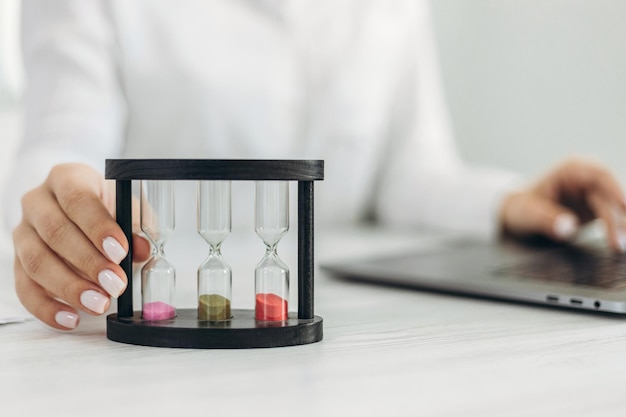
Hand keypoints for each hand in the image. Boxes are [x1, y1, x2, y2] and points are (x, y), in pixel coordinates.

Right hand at [12, 163, 150, 329]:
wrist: (80, 210)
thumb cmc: (108, 207)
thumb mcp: (129, 208)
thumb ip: (137, 226)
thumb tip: (142, 249)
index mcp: (67, 178)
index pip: (78, 199)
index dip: (98, 227)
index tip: (119, 251)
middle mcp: (38, 202)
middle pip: (55, 232)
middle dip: (88, 262)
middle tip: (115, 284)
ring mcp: (23, 232)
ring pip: (37, 261)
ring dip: (69, 287)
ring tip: (99, 304)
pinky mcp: (17, 262)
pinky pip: (25, 288)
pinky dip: (47, 308)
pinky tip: (71, 319)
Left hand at [500, 157, 625, 251]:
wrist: (516, 214)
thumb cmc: (520, 208)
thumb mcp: (527, 213)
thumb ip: (546, 219)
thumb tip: (568, 228)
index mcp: (570, 169)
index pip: (599, 174)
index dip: (615, 189)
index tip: (623, 205)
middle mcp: (586, 178)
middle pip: (610, 194)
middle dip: (619, 216)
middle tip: (621, 240)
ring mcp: (592, 193)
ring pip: (614, 208)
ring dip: (620, 226)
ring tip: (620, 246)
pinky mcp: (595, 208)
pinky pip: (612, 218)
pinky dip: (617, 229)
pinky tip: (619, 243)